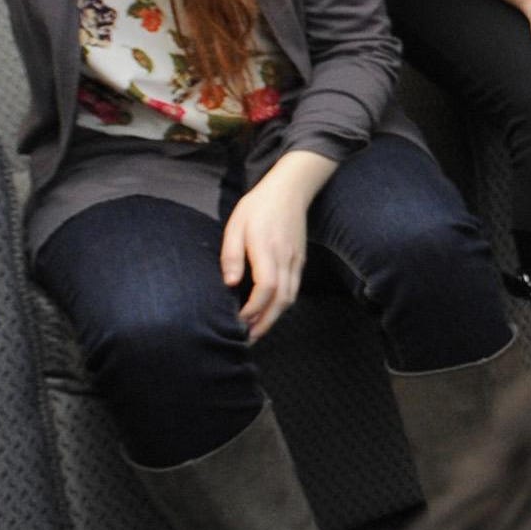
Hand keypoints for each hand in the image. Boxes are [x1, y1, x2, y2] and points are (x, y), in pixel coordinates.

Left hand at [221, 156, 329, 341]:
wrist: (290, 190)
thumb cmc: (258, 207)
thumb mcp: (235, 225)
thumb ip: (232, 255)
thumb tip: (230, 283)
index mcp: (267, 249)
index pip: (266, 287)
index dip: (253, 309)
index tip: (238, 320)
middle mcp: (286, 259)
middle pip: (281, 300)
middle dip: (265, 323)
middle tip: (248, 339)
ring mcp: (296, 261)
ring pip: (290, 298)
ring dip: (274, 318)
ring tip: (256, 331)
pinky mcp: (300, 261)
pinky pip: (293, 289)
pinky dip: (281, 306)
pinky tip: (268, 311)